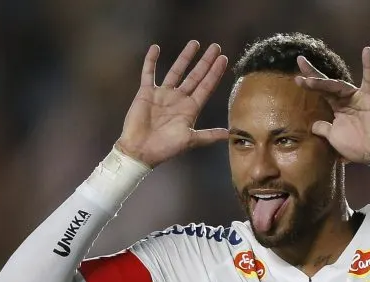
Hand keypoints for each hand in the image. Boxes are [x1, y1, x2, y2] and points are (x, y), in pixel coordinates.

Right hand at [117, 40, 228, 166]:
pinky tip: (156, 48)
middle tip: (216, 47)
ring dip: (185, 57)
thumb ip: (208, 135)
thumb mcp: (190, 140)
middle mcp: (178, 99)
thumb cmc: (165, 148)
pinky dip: (151, 61)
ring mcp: (163, 94)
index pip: (206, 87)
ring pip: (176, 71)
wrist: (141, 151)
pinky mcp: (146, 93)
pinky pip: (148, 73)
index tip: (224, 59)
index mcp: (190, 109)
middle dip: (206, 61)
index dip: (215, 73)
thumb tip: (229, 134)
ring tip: (195, 43)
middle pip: (195, 76)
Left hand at [295, 47, 369, 163]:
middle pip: (327, 83)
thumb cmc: (355, 146)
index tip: (296, 78)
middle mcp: (346, 99)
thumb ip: (322, 128)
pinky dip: (369, 65)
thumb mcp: (332, 137)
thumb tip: (312, 125)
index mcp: (338, 106)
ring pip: (338, 86)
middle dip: (312, 74)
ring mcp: (358, 97)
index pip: (321, 91)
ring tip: (309, 79)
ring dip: (323, 82)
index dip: (309, 84)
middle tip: (299, 61)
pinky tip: (367, 51)